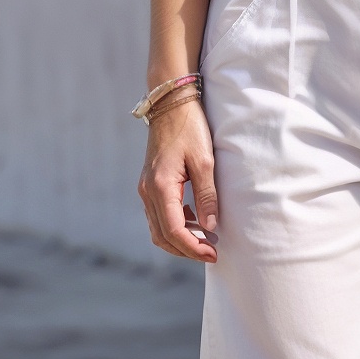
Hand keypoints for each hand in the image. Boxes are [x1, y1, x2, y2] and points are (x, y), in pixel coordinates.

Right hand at [139, 98, 218, 261]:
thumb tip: (210, 227)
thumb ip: (207, 196)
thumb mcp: (205, 162)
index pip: (174, 231)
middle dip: (187, 250)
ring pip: (159, 229)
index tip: (214, 253)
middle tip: (212, 253)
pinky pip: (159, 216)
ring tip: (207, 241)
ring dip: (181, 240)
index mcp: (160, 187)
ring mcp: (146, 189)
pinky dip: (176, 226)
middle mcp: (148, 192)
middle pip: (163, 236)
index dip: (194, 248)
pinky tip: (196, 221)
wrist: (171, 105)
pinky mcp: (150, 185)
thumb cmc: (190, 129)